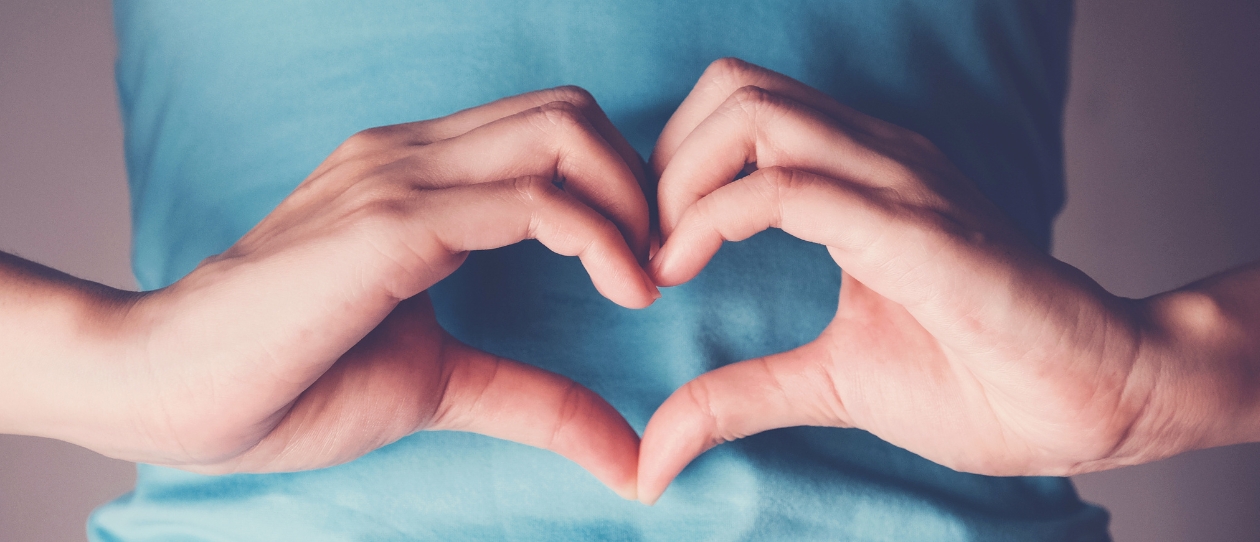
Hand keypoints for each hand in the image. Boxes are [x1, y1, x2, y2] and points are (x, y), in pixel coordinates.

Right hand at [51, 87, 655, 497]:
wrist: (166, 388)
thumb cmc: (288, 379)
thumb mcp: (439, 383)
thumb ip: (534, 400)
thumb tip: (626, 455)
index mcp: (419, 178)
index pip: (552, 131)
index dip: (619, 186)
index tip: (646, 263)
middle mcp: (413, 156)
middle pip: (572, 112)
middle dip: (640, 181)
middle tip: (659, 262)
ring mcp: (400, 179)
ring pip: (563, 135)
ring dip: (632, 202)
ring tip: (647, 279)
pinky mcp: (391, 224)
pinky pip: (532, 201)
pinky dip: (600, 237)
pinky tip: (624, 290)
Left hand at [636, 59, 1158, 503]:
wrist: (1089, 400)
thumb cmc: (977, 380)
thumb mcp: (828, 382)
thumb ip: (739, 395)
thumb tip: (654, 454)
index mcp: (858, 174)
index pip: (739, 107)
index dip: (672, 166)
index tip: (650, 250)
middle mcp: (875, 157)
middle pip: (733, 86)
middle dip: (664, 158)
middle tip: (648, 244)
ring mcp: (898, 182)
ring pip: (754, 115)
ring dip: (680, 179)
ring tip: (665, 257)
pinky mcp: (915, 229)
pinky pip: (792, 188)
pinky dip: (714, 218)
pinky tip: (685, 269)